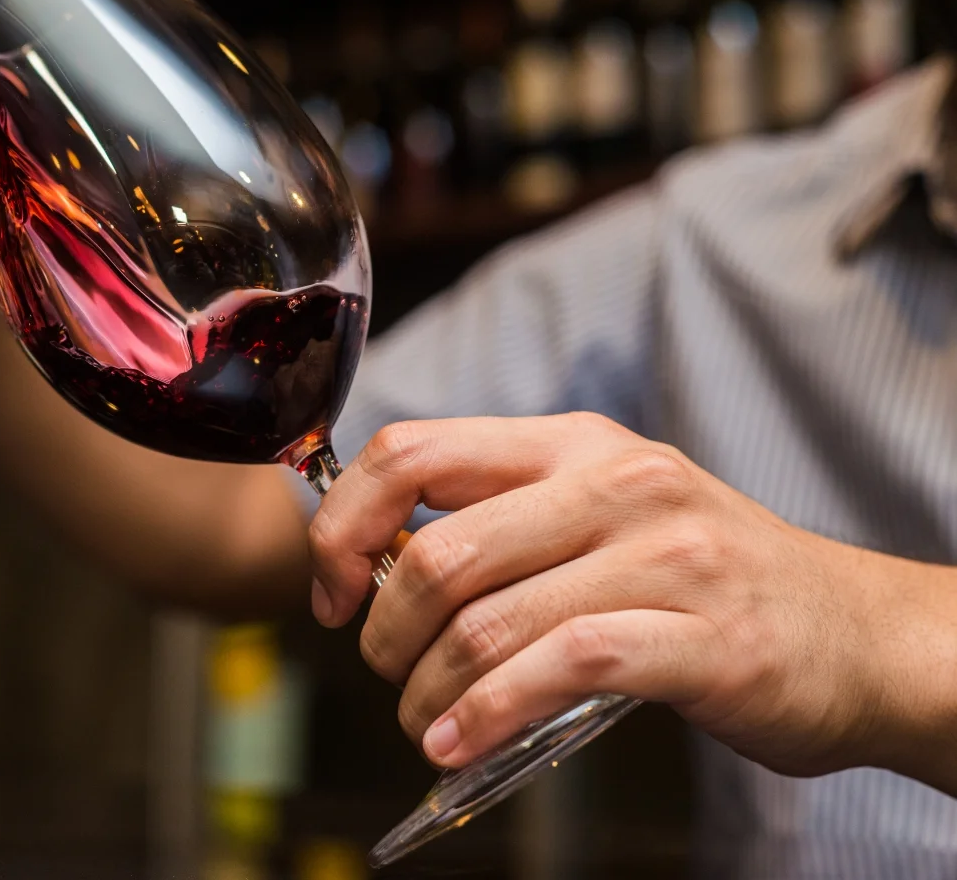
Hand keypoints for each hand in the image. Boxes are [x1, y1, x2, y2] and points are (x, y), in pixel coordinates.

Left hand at [307, 413, 956, 787]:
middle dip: (382, 630)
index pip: (414, 451)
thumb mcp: (602, 515)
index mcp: (573, 445)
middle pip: (437, 549)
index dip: (343, 525)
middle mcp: (615, 482)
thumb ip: (503, 523)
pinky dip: (487, 716)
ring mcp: (663, 556)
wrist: (857, 635)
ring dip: (427, 690)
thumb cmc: (706, 581)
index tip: (331, 590)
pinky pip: (558, 669)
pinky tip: (460, 744)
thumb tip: (374, 562)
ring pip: (487, 619)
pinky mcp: (700, 636)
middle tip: (385, 672)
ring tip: (423, 724)